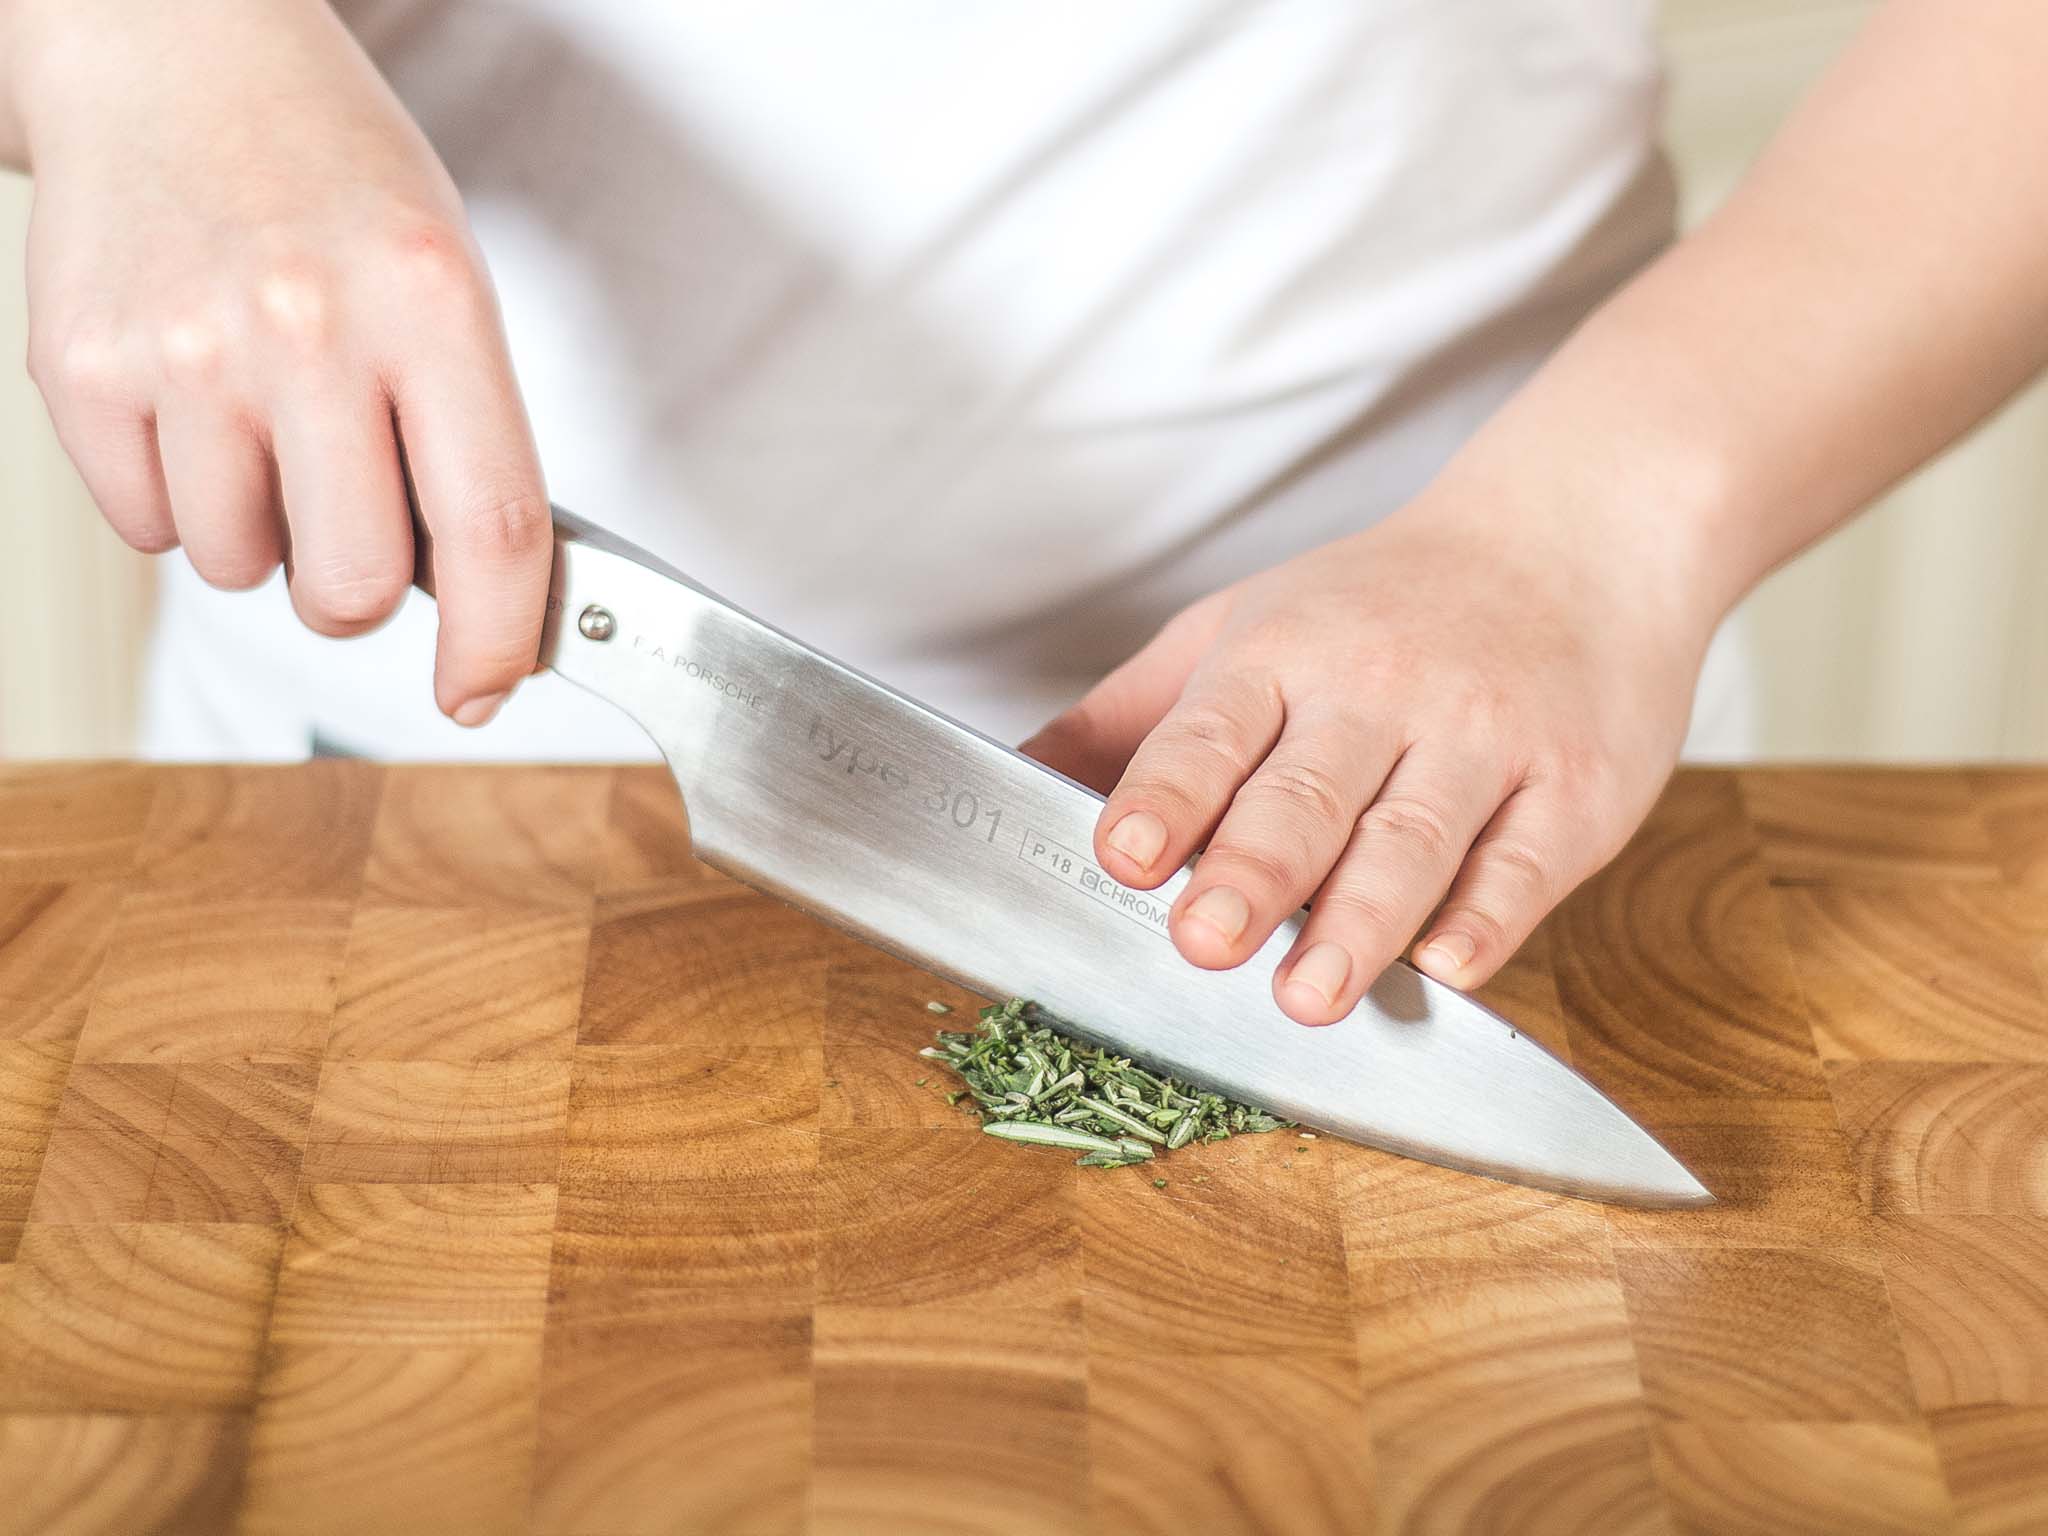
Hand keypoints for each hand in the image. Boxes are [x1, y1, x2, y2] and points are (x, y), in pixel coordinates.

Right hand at [14, 0, 548, 723]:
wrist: (177, 53)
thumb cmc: (333, 179)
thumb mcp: (447, 282)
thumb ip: (470, 440)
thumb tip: (479, 610)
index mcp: (430, 302)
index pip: (490, 528)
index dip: (497, 643)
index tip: (486, 691)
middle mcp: (307, 325)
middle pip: (351, 588)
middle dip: (359, 593)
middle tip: (353, 524)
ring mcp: (184, 349)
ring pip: (240, 570)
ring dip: (263, 534)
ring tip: (266, 419)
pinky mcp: (81, 367)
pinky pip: (148, 530)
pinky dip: (179, 497)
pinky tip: (196, 402)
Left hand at [1022, 490, 1712, 1025]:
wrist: (1576, 538)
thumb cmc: (1380, 606)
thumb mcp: (1238, 629)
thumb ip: (1127, 722)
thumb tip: (1001, 782)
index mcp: (1281, 652)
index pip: (1210, 732)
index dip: (1165, 797)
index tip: (1126, 856)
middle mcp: (1380, 691)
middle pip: (1306, 795)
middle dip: (1252, 873)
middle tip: (1203, 943)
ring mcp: (1484, 738)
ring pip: (1412, 839)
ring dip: (1358, 923)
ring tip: (1308, 995)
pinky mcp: (1572, 792)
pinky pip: (1523, 865)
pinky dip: (1485, 917)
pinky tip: (1446, 966)